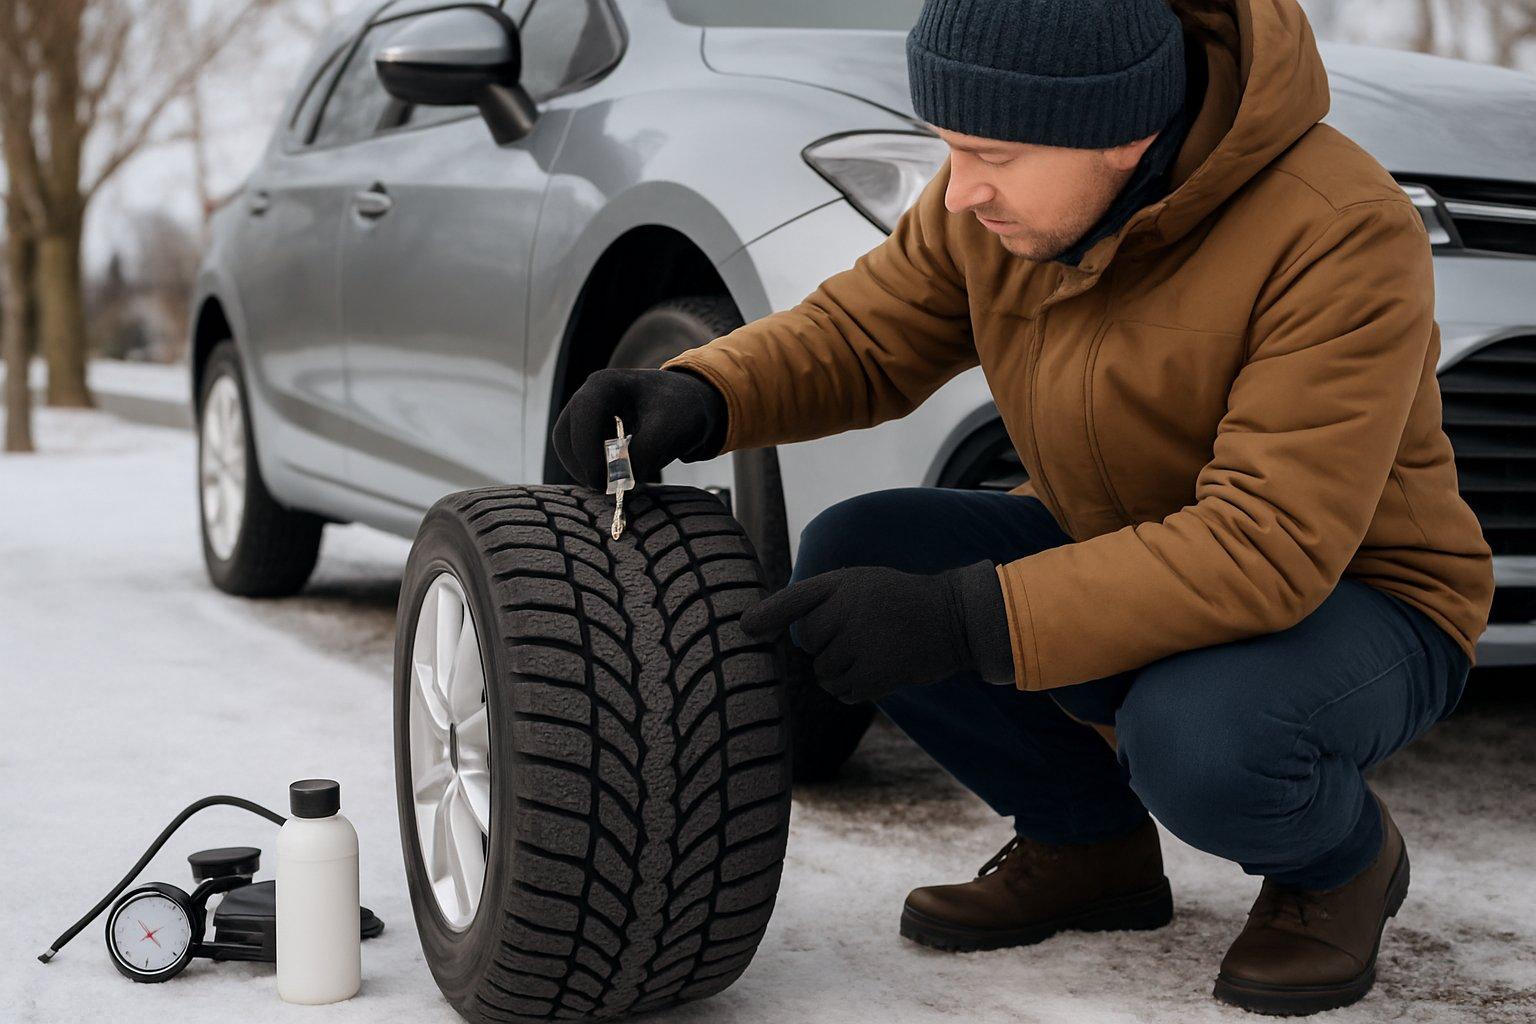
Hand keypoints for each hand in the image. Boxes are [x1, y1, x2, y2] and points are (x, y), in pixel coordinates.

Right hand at [552, 367, 727, 489]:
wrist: (691, 403)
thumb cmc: (681, 410)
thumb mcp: (670, 429)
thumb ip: (645, 453)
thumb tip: (620, 479)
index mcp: (607, 384)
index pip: (583, 416)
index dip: (587, 451)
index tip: (604, 480)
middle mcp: (590, 394)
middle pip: (565, 434)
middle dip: (582, 465)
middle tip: (606, 487)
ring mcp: (587, 411)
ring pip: (567, 445)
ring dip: (584, 468)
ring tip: (611, 483)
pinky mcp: (590, 427)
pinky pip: (577, 451)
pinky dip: (590, 467)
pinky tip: (612, 476)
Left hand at [738, 560, 1015, 702]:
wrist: (954, 618)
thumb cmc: (902, 602)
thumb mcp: (863, 585)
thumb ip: (824, 601)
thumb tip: (782, 632)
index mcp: (843, 583)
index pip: (796, 599)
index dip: (769, 614)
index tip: (746, 628)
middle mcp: (848, 609)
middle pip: (808, 642)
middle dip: (825, 646)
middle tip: (858, 635)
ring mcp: (861, 641)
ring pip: (824, 671)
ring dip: (840, 671)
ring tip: (872, 653)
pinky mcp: (875, 672)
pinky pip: (842, 691)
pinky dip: (852, 689)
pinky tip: (877, 672)